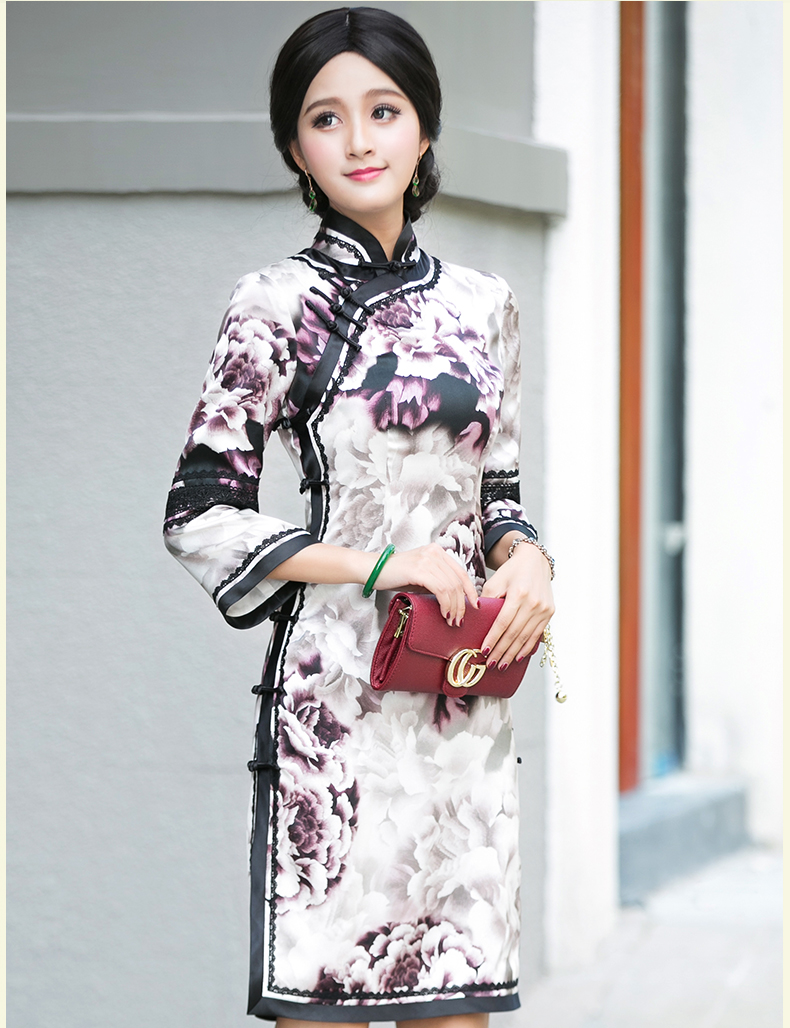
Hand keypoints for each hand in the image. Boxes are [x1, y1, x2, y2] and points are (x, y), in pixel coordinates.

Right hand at [374, 543, 478, 625]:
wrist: (373, 569)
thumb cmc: (395, 574)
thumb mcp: (421, 575)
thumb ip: (437, 582)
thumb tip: (455, 600)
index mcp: (437, 551)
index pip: (461, 572)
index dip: (470, 590)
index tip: (475, 605)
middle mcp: (434, 552)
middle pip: (458, 581)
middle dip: (462, 603)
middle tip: (460, 619)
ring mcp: (427, 560)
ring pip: (451, 587)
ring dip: (454, 607)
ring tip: (452, 620)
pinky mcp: (419, 570)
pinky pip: (440, 590)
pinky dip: (445, 604)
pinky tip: (444, 613)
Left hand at [479, 541, 554, 668]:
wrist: (535, 561)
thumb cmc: (511, 571)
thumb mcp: (495, 581)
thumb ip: (486, 600)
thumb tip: (476, 620)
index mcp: (518, 593)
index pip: (503, 622)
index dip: (493, 638)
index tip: (484, 651)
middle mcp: (533, 602)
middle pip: (514, 633)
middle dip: (501, 651)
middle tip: (490, 664)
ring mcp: (544, 609)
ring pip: (525, 637)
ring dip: (513, 654)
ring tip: (501, 665)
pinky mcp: (549, 613)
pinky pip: (537, 635)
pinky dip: (527, 648)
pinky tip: (518, 657)